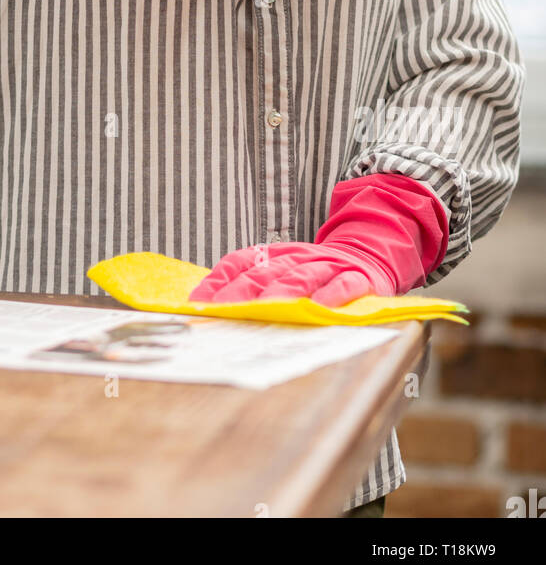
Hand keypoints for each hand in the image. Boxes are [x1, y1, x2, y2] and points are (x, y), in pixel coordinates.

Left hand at [187, 240, 394, 307]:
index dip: (218, 280)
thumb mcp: (281, 269)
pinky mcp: (355, 278)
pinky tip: (320, 307)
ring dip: (281, 293)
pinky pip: (342, 286)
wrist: (366, 253)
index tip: (198, 301)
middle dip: (241, 292)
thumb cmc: (314, 271)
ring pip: (300, 277)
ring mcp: (325, 266)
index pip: (240, 262)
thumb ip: (251, 282)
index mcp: (275, 254)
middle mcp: (296, 257)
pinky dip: (331, 295)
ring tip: (266, 308)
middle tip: (223, 311)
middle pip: (265, 272)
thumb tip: (209, 305)